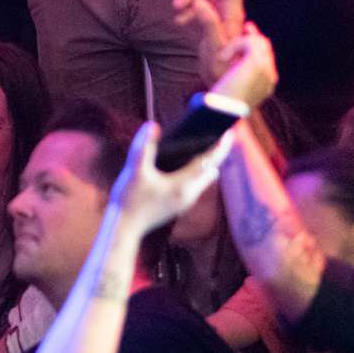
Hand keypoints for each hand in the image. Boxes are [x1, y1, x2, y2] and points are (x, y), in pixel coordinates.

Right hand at [110, 121, 234, 236]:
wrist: (125, 227)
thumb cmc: (129, 200)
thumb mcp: (134, 171)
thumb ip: (144, 148)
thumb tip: (153, 125)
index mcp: (183, 185)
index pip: (208, 162)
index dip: (219, 147)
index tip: (228, 133)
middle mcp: (189, 194)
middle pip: (210, 170)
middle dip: (216, 153)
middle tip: (218, 135)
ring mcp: (185, 201)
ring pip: (204, 179)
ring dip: (207, 163)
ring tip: (206, 146)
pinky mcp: (179, 204)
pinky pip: (196, 184)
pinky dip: (197, 172)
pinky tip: (187, 165)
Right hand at [173, 0, 245, 86]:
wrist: (223, 84)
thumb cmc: (220, 69)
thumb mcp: (213, 48)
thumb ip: (208, 24)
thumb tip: (200, 3)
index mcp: (232, 13)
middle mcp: (229, 11)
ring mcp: (222, 16)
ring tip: (176, 10)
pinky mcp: (214, 22)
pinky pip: (201, 6)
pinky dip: (189, 9)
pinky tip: (180, 21)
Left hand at [210, 24, 277, 109]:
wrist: (221, 113)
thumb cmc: (219, 105)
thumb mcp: (229, 88)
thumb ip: (235, 77)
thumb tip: (229, 68)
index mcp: (266, 85)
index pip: (268, 57)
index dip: (258, 42)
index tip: (248, 29)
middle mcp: (270, 77)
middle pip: (266, 46)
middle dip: (254, 37)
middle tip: (246, 27)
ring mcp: (266, 70)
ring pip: (257, 42)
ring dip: (238, 44)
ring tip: (221, 56)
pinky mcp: (256, 63)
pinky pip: (248, 42)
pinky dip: (234, 45)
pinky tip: (222, 56)